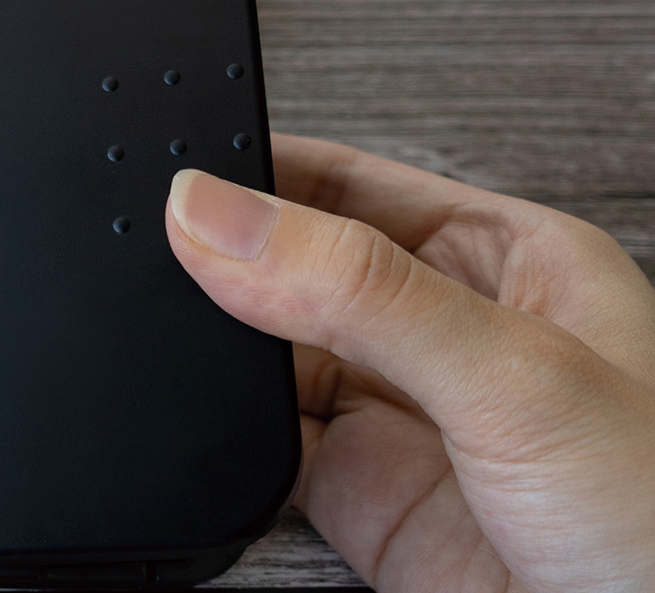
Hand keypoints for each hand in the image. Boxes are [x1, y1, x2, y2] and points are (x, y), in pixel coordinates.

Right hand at [166, 134, 654, 591]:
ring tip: (174, 334)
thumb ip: (358, 287)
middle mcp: (449, 333)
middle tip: (155, 250)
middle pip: (299, 268)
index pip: (355, 182)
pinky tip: (206, 419)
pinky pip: (264, 448)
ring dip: (219, 349)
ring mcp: (402, 419)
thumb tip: (217, 215)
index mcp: (509, 260)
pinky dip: (221, 435)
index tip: (183, 169)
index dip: (267, 168)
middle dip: (229, 260)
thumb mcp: (514, 372)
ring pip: (270, 356)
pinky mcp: (362, 500)